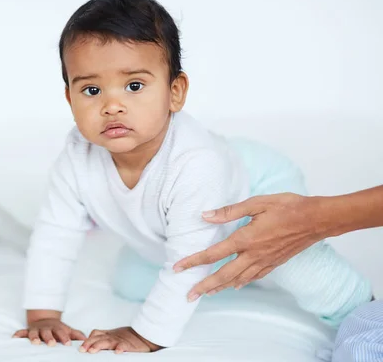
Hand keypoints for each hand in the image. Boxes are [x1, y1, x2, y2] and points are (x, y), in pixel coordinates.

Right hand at [13, 318, 85, 345]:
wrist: (45, 319)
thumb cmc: (57, 328)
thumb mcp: (67, 329)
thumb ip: (76, 334)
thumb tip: (86, 339)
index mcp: (56, 328)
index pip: (61, 332)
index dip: (65, 337)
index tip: (68, 344)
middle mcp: (46, 328)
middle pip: (48, 332)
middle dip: (49, 338)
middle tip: (52, 343)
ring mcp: (36, 329)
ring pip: (35, 332)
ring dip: (34, 337)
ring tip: (35, 343)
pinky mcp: (28, 331)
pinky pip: (22, 332)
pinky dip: (18, 334)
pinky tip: (14, 338)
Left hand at [79, 327, 161, 353]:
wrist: (144, 335)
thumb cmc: (128, 338)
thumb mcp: (113, 336)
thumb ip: (103, 338)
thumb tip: (89, 345)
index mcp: (108, 335)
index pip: (95, 334)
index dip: (87, 339)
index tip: (80, 346)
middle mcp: (112, 337)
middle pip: (98, 338)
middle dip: (89, 343)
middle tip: (82, 350)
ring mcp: (119, 340)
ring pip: (107, 342)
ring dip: (99, 346)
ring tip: (92, 351)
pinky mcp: (128, 345)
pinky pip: (123, 346)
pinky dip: (120, 348)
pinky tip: (117, 352)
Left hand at [173, 193, 326, 299]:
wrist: (318, 219)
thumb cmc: (288, 207)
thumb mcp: (257, 203)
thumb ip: (230, 211)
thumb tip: (206, 215)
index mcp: (246, 238)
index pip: (214, 253)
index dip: (194, 261)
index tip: (178, 268)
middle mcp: (254, 254)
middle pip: (223, 275)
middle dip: (204, 285)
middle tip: (188, 294)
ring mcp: (265, 261)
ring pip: (238, 279)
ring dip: (220, 287)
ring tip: (206, 293)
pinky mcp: (275, 263)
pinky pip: (254, 277)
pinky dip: (241, 283)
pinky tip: (236, 286)